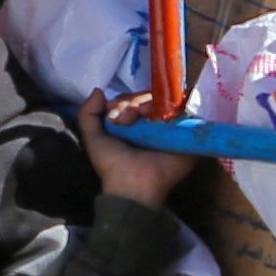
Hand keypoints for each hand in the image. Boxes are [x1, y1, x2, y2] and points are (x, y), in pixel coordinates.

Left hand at [77, 93, 192, 209]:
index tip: (115, 116)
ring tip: (143, 116)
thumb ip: (88, 114)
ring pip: (165, 101)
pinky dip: (175, 108)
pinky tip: (161, 118)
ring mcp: (170, 127)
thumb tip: (98, 90)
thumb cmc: (112, 165)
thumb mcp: (93, 139)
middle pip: (148, 98)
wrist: (132, 185)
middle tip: (129, 119)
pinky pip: (186, 112)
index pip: (132, 99)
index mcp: (133, 123)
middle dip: (135, 103)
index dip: (123, 102)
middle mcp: (152, 123)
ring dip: (153, 104)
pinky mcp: (187, 133)